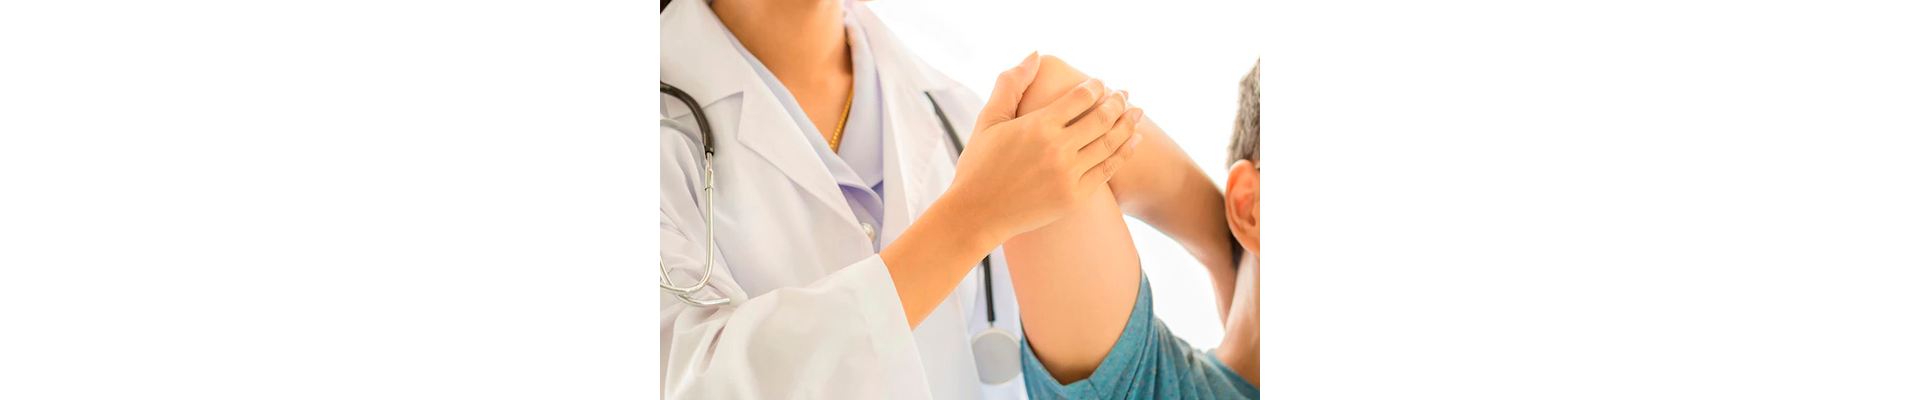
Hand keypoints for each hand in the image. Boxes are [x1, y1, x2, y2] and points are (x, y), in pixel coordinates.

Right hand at [942, 53, 1144, 239]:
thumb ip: (1011, 83)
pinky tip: (1134, 141)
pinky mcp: (1075, 197)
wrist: (977, 213)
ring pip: (1110, 143)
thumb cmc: (979, 165)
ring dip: (1127, 124)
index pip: (1081, 97)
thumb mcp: (989, 119)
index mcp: (1038, 125)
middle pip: (1102, 118)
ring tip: (1136, 112)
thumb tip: (1035, 54)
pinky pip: (1107, 170)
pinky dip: (1124, 152)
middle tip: (1125, 94)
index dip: (1096, 87)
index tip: (1101, 84)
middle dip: (1117, 102)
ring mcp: (1068, 175)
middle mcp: (1057, 149)